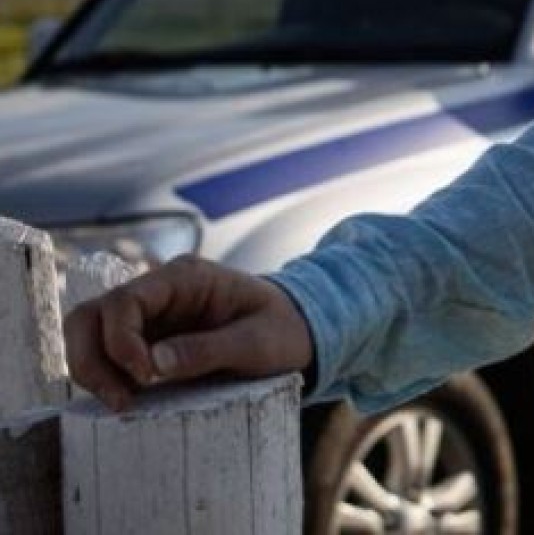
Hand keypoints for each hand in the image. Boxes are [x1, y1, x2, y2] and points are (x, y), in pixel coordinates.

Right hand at [63, 254, 313, 411]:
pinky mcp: (147, 340)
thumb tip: (153, 365)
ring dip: (93, 371)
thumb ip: (208, 350)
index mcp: (185, 277)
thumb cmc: (283, 330)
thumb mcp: (258, 342)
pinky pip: (106, 355)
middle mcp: (158, 291)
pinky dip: (106, 378)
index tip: (146, 378)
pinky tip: (131, 400)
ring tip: (124, 404)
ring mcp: (149, 315)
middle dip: (92, 359)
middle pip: (91, 315)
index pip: (124, 301)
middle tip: (121, 400)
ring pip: (88, 335)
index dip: (121, 342)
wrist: (297, 331)